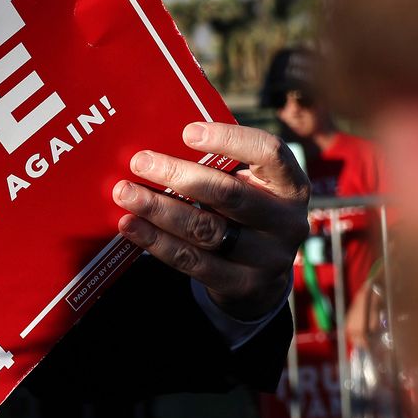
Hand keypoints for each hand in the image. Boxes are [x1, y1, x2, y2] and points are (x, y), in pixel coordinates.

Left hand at [111, 121, 308, 320]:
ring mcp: (267, 257)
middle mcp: (286, 221)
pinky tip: (131, 225)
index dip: (229, 139)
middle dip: (179, 175)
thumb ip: (220, 164)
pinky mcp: (241, 285)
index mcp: (291, 184)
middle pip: (230, 194)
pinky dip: (156, 241)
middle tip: (140, 161)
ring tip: (125, 193)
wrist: (262, 275)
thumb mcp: (249, 184)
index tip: (187, 132)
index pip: (269, 153)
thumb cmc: (245, 210)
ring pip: (206, 229)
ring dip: (160, 209)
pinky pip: (192, 261)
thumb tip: (157, 135)